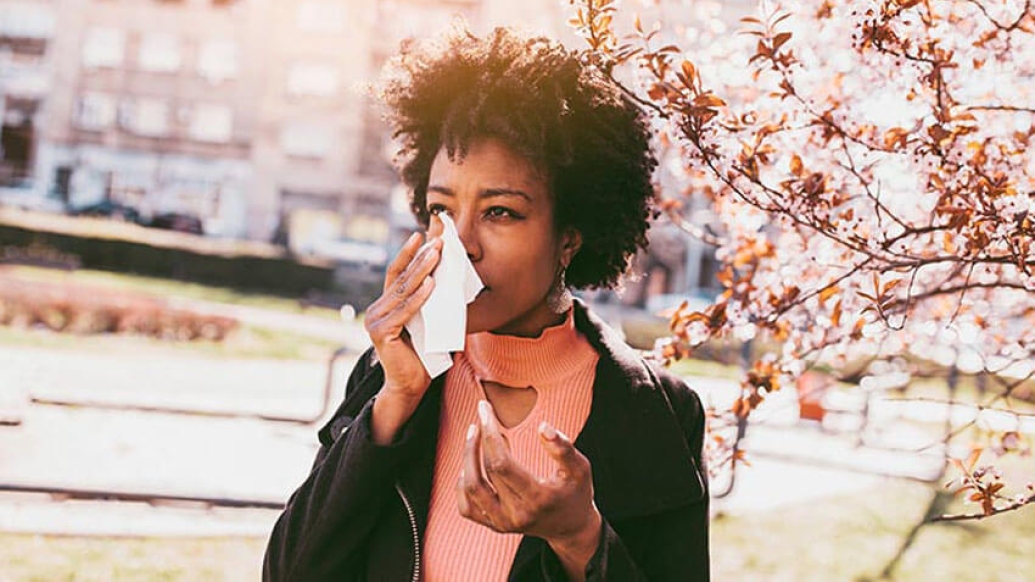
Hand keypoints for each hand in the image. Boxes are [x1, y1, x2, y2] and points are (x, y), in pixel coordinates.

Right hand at [364, 225, 441, 443]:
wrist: (411, 386)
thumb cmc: (422, 354)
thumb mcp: (428, 320)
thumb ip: (429, 301)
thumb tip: (446, 276)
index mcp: (386, 305)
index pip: (398, 273)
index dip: (408, 253)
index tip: (421, 233)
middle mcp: (377, 309)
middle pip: (401, 277)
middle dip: (421, 257)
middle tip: (437, 239)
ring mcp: (376, 321)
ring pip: (403, 290)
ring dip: (422, 270)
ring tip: (436, 253)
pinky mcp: (381, 333)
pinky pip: (405, 311)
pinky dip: (419, 297)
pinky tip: (431, 284)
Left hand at [458, 401, 601, 576]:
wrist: (571, 527)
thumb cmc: (576, 493)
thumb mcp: (580, 468)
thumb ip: (563, 448)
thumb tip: (543, 426)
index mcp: (538, 499)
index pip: (502, 464)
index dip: (490, 434)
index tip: (485, 410)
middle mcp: (517, 514)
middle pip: (484, 473)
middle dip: (478, 439)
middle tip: (481, 415)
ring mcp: (503, 523)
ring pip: (470, 489)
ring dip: (468, 458)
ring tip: (475, 435)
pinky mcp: (494, 525)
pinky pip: (466, 506)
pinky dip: (463, 483)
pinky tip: (471, 464)